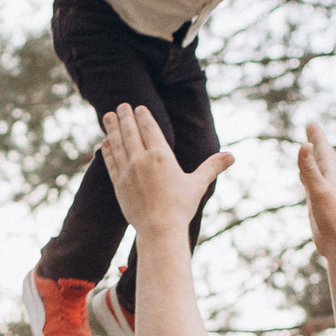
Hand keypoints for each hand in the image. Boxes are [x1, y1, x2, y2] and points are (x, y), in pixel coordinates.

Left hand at [97, 101, 232, 234]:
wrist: (159, 230)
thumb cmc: (180, 207)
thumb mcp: (198, 184)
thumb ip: (212, 167)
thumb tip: (232, 156)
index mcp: (161, 156)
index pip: (150, 129)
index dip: (143, 116)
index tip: (138, 107)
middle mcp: (141, 160)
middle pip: (131, 132)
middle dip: (126, 117)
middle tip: (121, 105)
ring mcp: (127, 172)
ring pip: (117, 144)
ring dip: (112, 128)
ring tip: (108, 115)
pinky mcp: (118, 185)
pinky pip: (110, 162)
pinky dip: (107, 150)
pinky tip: (104, 142)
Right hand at [297, 118, 335, 264]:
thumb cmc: (332, 218)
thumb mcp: (318, 190)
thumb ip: (310, 169)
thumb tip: (305, 145)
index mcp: (332, 176)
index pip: (323, 151)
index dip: (317, 138)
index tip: (311, 124)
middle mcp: (330, 183)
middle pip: (322, 158)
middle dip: (316, 143)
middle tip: (311, 129)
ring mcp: (325, 194)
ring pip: (318, 171)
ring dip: (312, 159)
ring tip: (308, 150)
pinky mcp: (319, 206)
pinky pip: (312, 186)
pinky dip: (307, 177)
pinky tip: (305, 179)